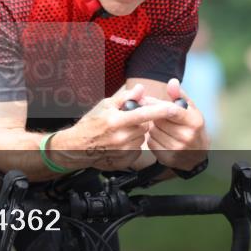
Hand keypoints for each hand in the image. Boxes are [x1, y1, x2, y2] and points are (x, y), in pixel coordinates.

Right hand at [58, 83, 181, 170]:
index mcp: (116, 120)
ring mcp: (122, 151)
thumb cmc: (90, 124)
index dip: (159, 110)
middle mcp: (120, 137)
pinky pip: (136, 150)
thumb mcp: (104, 105)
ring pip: (141, 139)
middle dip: (140, 122)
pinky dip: (132, 145)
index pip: (143, 114)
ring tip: (121, 132)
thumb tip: (141, 89)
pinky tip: (120, 143)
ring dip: (136, 134)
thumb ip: (125, 98)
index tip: (173, 107)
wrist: (77, 147)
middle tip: (127, 120)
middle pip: (144, 127)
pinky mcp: (123, 160)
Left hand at [147, 78, 209, 170]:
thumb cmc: (192, 126)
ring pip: (153, 131)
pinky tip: (160, 136)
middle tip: (157, 114)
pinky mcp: (168, 158)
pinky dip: (152, 137)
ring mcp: (178, 149)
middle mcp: (187, 136)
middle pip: (159, 120)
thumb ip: (179, 95)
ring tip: (161, 126)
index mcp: (194, 121)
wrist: (198, 154)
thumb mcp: (190, 109)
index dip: (156, 104)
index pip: (171, 110)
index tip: (145, 100)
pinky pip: (151, 142)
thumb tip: (172, 81)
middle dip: (155, 114)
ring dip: (153, 126)